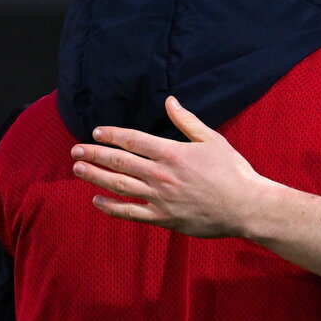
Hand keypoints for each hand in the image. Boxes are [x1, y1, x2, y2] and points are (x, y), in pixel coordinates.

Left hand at [71, 95, 264, 236]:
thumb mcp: (212, 140)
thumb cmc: (232, 171)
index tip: (96, 132)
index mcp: (172, 153)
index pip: (133, 140)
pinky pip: (131, 213)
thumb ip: (187, 121)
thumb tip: (170, 101)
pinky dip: (112, 207)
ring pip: (119, 186)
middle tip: (76, 150)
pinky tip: (97, 201)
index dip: (111, 135)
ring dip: (96, 176)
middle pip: (119, 162)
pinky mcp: (163, 218)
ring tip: (78, 169)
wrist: (245, 206)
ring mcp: (160, 198)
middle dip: (95, 154)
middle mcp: (161, 174)